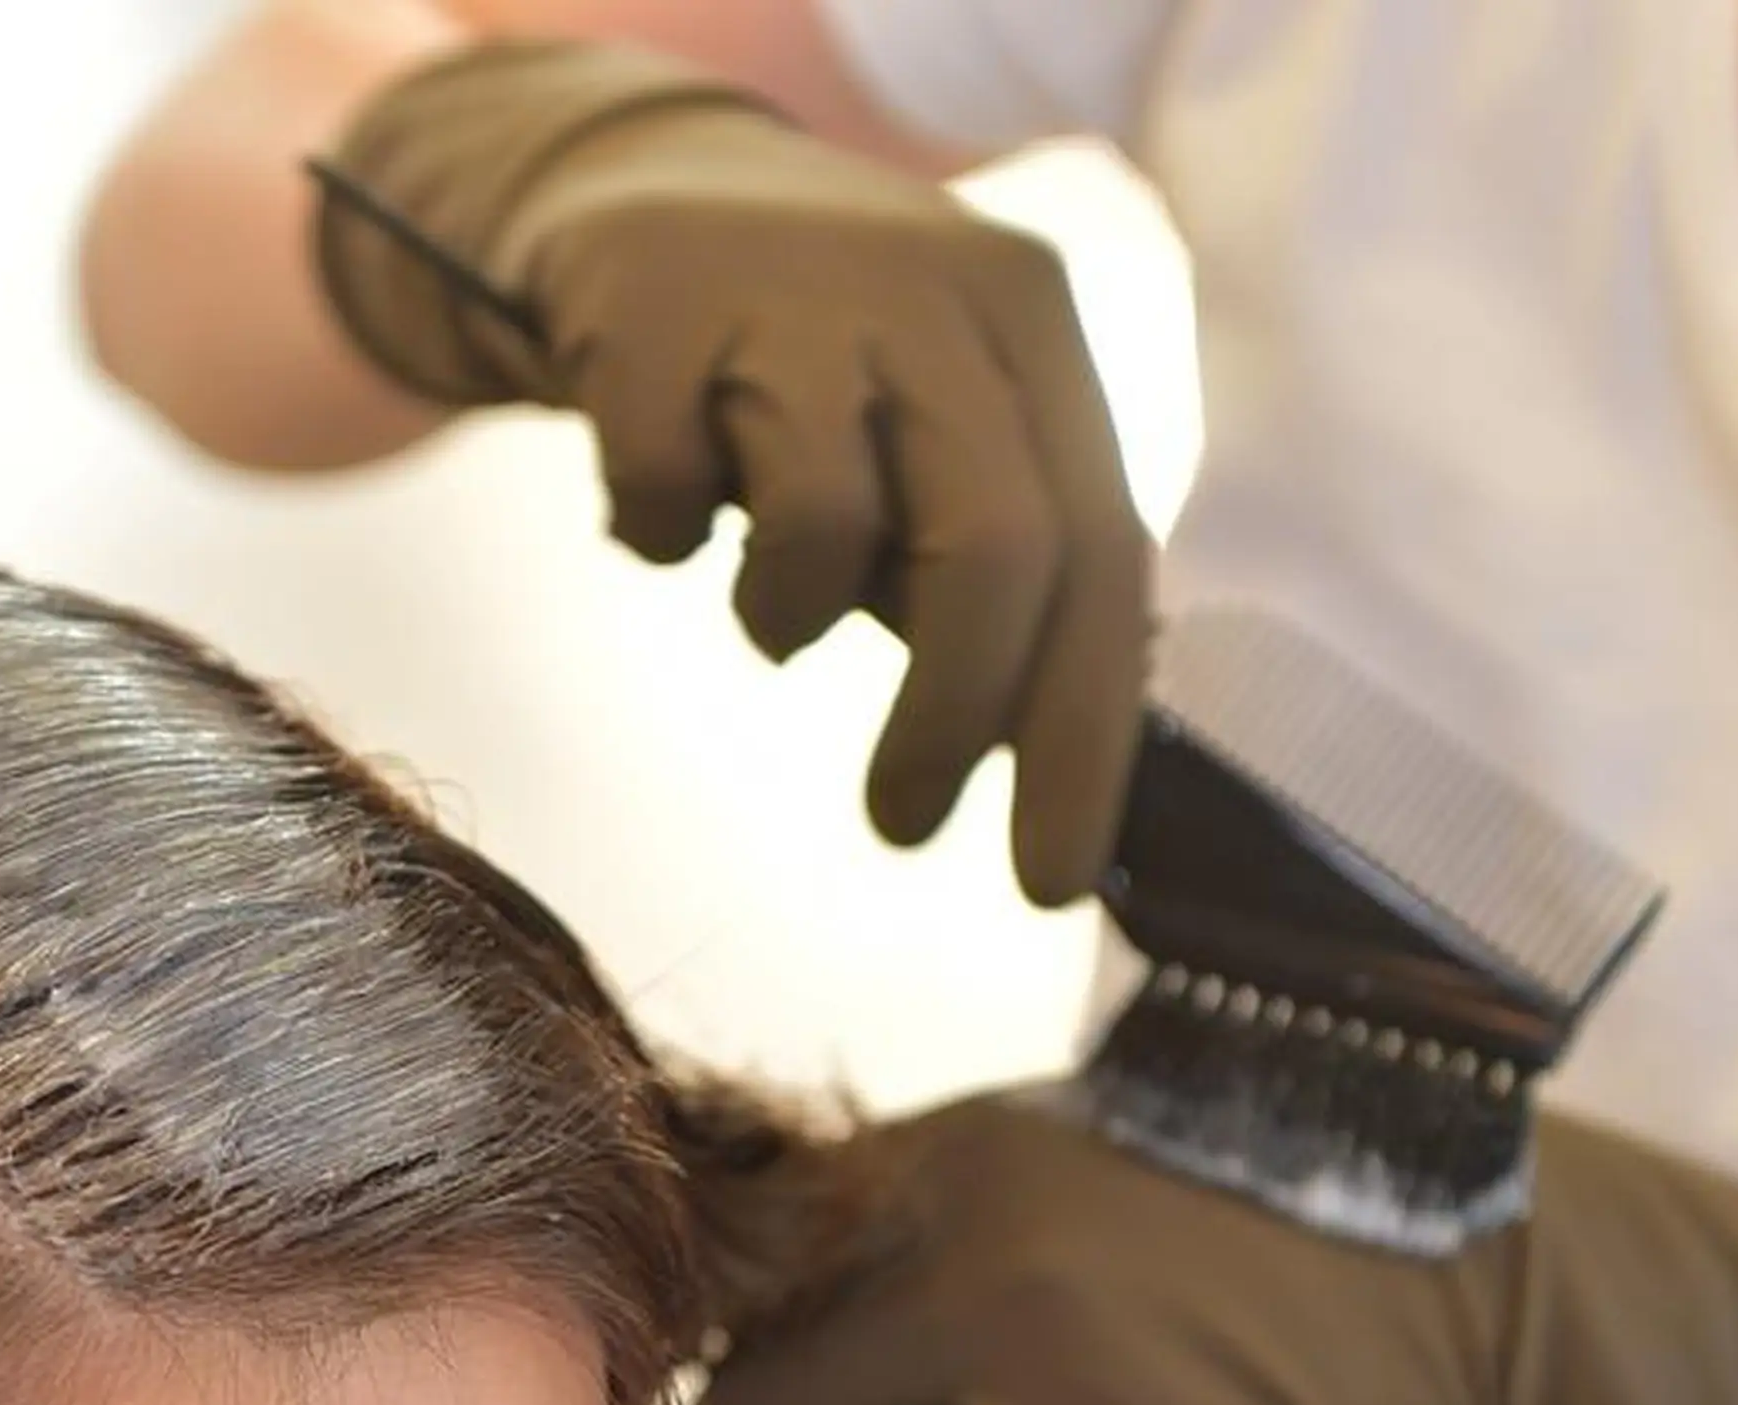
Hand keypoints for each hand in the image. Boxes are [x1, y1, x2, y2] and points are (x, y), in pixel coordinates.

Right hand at [313, 42, 1148, 902]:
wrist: (634, 193)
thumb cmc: (814, 362)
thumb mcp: (935, 421)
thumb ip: (999, 553)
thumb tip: (1056, 760)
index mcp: (1032, 324)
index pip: (1103, 553)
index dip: (1080, 734)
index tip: (1046, 879)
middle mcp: (933, 290)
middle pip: (993, 548)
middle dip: (951, 723)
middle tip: (902, 824)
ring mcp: (790, 287)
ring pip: (822, 528)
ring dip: (783, 618)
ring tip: (763, 602)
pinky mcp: (652, 304)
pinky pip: (666, 494)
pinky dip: (656, 534)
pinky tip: (662, 501)